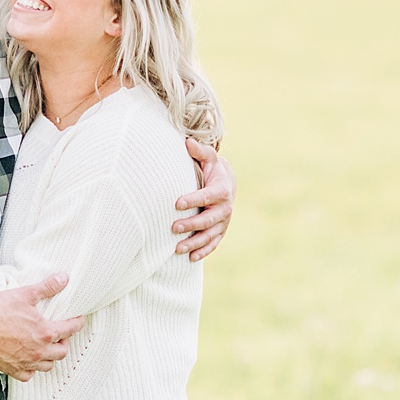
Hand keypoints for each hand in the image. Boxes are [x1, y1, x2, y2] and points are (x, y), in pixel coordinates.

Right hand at [0, 274, 82, 381]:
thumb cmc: (0, 310)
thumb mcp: (26, 294)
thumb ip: (47, 287)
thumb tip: (64, 278)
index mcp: (45, 332)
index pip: (70, 329)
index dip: (77, 323)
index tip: (78, 321)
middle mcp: (39, 350)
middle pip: (62, 352)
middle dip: (64, 342)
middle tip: (59, 335)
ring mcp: (26, 362)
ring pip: (48, 366)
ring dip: (50, 357)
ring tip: (46, 348)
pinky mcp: (13, 369)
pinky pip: (29, 375)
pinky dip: (32, 368)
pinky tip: (29, 360)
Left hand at [174, 139, 233, 259]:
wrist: (227, 183)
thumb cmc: (212, 169)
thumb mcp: (208, 158)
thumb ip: (199, 151)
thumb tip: (187, 141)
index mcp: (221, 190)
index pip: (207, 196)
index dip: (193, 200)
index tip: (177, 203)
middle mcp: (225, 208)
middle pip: (208, 220)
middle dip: (191, 225)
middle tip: (173, 228)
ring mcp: (223, 222)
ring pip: (209, 235)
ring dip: (194, 243)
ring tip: (177, 249)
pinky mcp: (220, 231)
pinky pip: (213, 244)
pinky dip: (203, 251)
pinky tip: (190, 258)